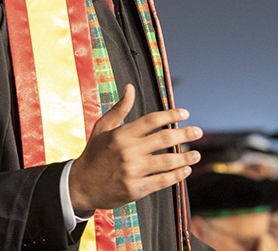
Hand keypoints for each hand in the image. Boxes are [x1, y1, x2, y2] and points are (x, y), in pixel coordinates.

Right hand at [68, 84, 202, 210]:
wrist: (79, 186)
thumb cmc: (94, 154)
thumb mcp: (102, 128)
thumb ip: (119, 108)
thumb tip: (130, 87)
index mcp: (122, 134)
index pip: (152, 120)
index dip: (171, 114)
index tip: (185, 113)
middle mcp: (128, 151)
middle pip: (164, 139)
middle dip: (185, 134)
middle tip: (198, 132)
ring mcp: (132, 171)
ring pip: (167, 162)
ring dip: (185, 157)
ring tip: (196, 154)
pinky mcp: (135, 189)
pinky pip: (161, 181)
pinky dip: (176, 176)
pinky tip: (185, 170)